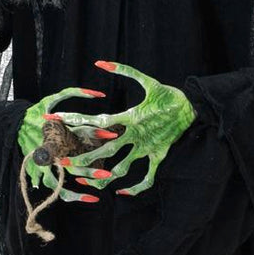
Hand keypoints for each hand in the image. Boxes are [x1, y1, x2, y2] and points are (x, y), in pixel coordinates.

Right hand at [17, 86, 119, 203]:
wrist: (12, 125)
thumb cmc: (35, 112)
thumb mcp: (51, 99)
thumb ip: (75, 93)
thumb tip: (98, 94)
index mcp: (52, 133)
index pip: (77, 133)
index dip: (95, 133)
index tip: (112, 135)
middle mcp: (47, 153)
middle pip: (71, 166)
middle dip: (90, 171)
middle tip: (107, 175)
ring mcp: (41, 166)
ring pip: (59, 186)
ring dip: (77, 193)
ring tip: (95, 197)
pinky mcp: (39, 174)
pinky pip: (55, 189)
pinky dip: (69, 195)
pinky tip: (85, 197)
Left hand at [43, 59, 196, 196]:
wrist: (195, 107)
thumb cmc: (169, 94)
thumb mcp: (148, 80)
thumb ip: (123, 70)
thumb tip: (100, 62)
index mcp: (131, 117)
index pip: (99, 121)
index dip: (77, 121)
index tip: (58, 122)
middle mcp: (136, 134)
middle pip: (104, 150)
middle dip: (83, 158)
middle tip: (63, 163)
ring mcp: (147, 147)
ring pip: (122, 168)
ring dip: (104, 176)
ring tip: (88, 182)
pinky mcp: (159, 155)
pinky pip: (146, 177)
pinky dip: (135, 187)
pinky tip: (122, 192)